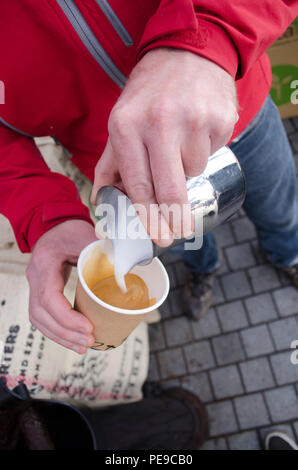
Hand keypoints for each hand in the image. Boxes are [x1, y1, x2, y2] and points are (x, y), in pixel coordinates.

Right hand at [26, 220, 96, 353]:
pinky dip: (58, 331)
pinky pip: (44, 317)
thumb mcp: (86, 235)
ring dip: (61, 336)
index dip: (67, 317)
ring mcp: (35, 285)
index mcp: (45, 263)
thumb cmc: (71, 230)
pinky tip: (74, 340)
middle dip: (65, 332)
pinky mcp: (42, 292)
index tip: (88, 327)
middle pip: (42, 314)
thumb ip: (103, 249)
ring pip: (40, 319)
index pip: (49, 297)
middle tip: (89, 341)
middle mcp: (35, 276)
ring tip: (83, 346)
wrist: (57, 226)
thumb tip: (125, 267)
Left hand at [91, 48, 237, 245]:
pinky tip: (197, 130)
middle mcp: (160, 122)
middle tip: (179, 232)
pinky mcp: (220, 119)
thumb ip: (110, 164)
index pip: (138, 185)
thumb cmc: (149, 95)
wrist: (187, 53)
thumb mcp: (121, 122)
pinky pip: (213, 153)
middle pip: (170, 189)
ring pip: (194, 171)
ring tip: (181, 141)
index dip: (150, 217)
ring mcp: (194, 120)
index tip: (159, 237)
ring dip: (188, 169)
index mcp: (127, 126)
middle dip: (175, 218)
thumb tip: (101, 202)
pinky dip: (205, 150)